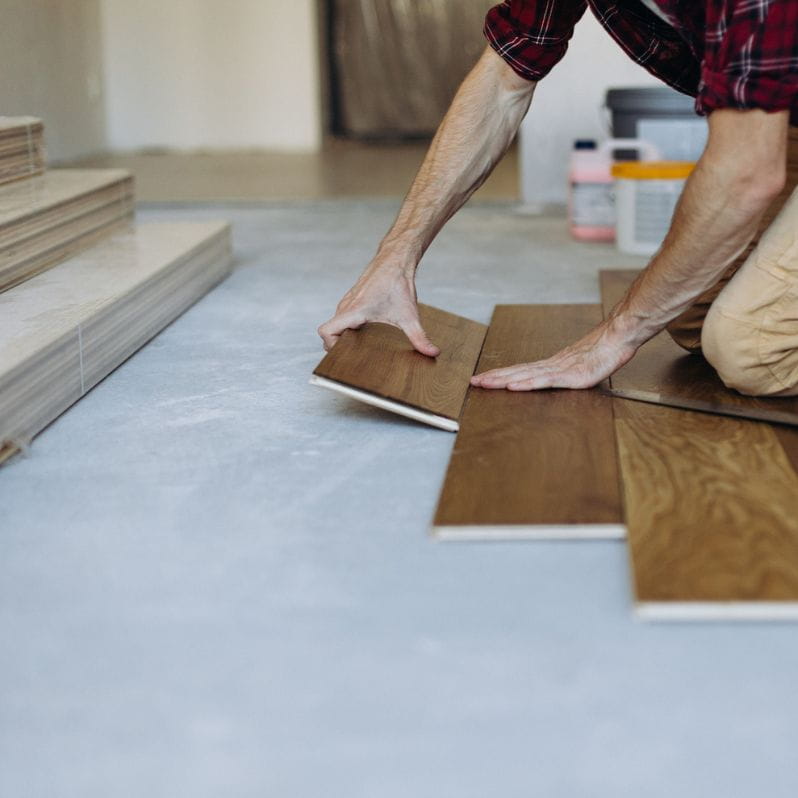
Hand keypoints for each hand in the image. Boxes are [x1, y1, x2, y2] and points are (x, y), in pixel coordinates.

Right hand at [318, 261, 439, 356]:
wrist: (395, 260)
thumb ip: (420, 337)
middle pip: (329, 332)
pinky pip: (342, 318)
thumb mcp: (409, 316)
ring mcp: (347, 303)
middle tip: (356, 354)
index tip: (347, 352)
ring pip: (336, 325)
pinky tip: (366, 334)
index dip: (331, 345)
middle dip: (339, 345)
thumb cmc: (398, 283)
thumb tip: (432, 353)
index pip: (325, 331)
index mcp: (354, 311)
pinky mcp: (352, 301)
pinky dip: (349, 328)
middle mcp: (346, 307)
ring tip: (361, 346)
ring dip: (344, 336)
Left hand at [470, 321, 635, 390]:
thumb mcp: (580, 365)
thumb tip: (551, 378)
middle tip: (474, 381)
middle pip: (517, 371)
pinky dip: (528, 383)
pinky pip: (545, 381)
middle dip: (494, 377)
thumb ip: (565, 373)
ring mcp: (561, 370)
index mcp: (552, 365)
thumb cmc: (603, 350)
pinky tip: (514, 385)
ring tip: (485, 383)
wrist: (619, 337)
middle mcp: (552, 366)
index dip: (500, 374)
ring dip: (504, 380)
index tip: (483, 378)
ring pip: (526, 375)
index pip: (520, 370)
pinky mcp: (572, 376)